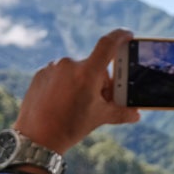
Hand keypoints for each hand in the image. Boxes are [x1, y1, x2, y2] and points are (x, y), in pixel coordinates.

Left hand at [14, 29, 139, 154]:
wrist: (36, 138)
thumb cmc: (70, 127)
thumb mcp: (100, 118)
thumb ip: (122, 112)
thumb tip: (137, 114)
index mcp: (87, 72)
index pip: (108, 44)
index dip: (120, 36)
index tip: (128, 35)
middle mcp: (69, 64)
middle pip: (94, 65)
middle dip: (101, 80)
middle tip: (100, 99)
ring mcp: (52, 68)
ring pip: (76, 70)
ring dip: (82, 81)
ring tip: (78, 103)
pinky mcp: (41, 74)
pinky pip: (60, 73)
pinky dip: (65, 83)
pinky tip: (63, 101)